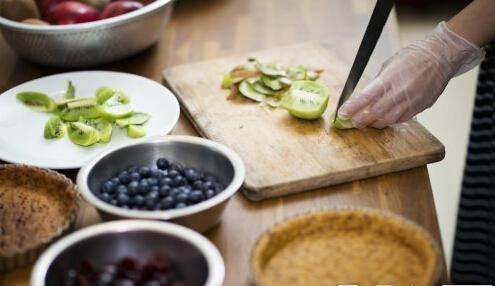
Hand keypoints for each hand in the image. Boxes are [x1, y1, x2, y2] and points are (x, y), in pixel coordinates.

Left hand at [338, 22, 484, 128]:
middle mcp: (399, 93)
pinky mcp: (418, 108)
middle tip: (351, 122)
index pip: (365, 98)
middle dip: (360, 120)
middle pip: (374, 114)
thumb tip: (364, 95)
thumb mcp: (389, 65)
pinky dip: (388, 121)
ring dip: (373, 123)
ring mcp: (410, 102)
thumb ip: (377, 82)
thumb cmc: (414, 57)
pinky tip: (382, 120)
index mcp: (389, 80)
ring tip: (365, 122)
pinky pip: (400, 120)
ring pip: (387, 120)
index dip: (352, 108)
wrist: (441, 57)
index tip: (342, 114)